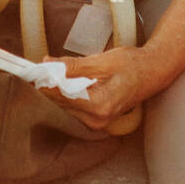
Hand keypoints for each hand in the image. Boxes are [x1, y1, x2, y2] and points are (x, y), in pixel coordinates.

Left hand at [36, 46, 168, 132]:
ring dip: (55, 93)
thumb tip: (47, 64)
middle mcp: (98, 119)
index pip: (62, 96)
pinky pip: (74, 109)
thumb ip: (72, 66)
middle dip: (47, 88)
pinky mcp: (98, 119)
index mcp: (99, 105)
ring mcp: (98, 122)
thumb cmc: (132, 64)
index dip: (44, 83)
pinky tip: (60, 84)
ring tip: (45, 75)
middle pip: (61, 105)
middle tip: (33, 71)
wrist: (153, 71)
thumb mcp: (101, 61)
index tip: (30, 72)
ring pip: (66, 109)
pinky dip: (66, 96)